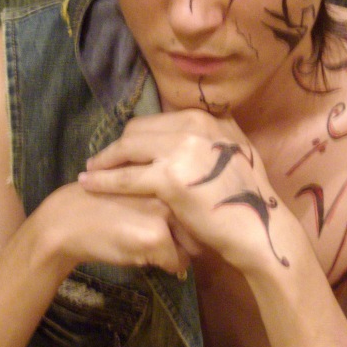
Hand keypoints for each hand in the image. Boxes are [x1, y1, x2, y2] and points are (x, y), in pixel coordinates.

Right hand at [38, 180, 189, 276]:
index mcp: (166, 172)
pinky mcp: (157, 237)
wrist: (66, 222)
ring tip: (145, 243)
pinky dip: (163, 265)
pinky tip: (138, 253)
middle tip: (152, 236)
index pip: (196, 204)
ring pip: (192, 246)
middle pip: (198, 226)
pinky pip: (177, 263)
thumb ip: (166, 195)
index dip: (186, 220)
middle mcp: (170, 188)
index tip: (166, 225)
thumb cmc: (100, 206)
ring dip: (176, 251)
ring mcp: (165, 212)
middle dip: (184, 237)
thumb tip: (195, 219)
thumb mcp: (137, 189)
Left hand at [79, 110, 290, 271]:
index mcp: (205, 119)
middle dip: (117, 147)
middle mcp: (192, 126)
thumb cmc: (247, 198)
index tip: (124, 149)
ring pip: (127, 149)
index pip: (157, 121)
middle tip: (101, 161)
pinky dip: (103, 181)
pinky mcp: (169, 178)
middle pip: (137, 130)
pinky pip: (125, 177)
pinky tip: (88, 185)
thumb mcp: (237, 152)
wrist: (257, 227)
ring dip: (104, 160)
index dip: (136, 136)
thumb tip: (203, 125)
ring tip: (90, 171)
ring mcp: (180, 150)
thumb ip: (215, 137)